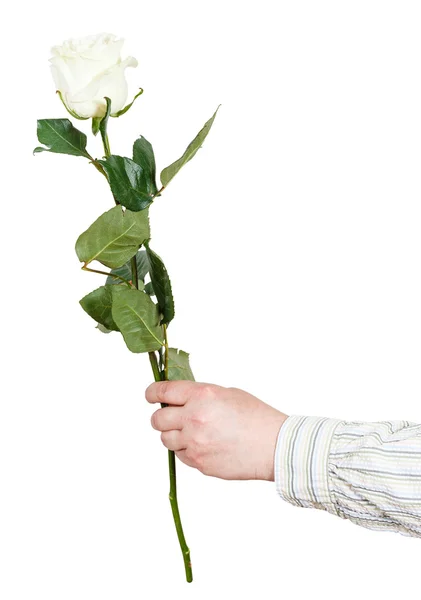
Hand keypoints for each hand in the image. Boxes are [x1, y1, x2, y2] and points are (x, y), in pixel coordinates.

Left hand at [145, 381, 287, 480]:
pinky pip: (181, 456)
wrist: (274, 446)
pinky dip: (187, 450)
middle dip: (161, 417)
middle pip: (157, 419)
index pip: (163, 392)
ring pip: (166, 440)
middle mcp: (193, 419)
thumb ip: (201, 396)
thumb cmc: (256, 417)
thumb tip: (181, 399)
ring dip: (173, 435)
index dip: (152, 393)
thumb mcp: (228, 393)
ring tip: (192, 433)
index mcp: (201, 396)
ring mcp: (195, 443)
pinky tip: (204, 445)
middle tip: (170, 417)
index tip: (150, 395)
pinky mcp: (199, 463)